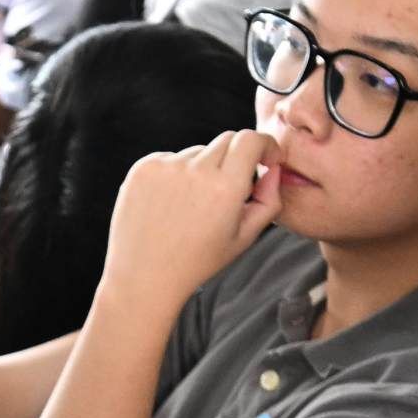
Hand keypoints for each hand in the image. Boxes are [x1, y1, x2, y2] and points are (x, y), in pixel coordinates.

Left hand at [104, 131, 280, 310]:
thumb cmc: (196, 262)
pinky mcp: (143, 168)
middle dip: (236, 158)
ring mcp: (166, 167)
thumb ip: (268, 200)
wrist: (144, 277)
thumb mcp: (244, 237)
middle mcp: (195, 171)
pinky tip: (169, 205)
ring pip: (198, 151)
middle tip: (228, 189)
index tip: (266, 156)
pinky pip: (171, 158)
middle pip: (227, 140)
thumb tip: (273, 170)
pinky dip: (176, 174)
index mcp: (225, 188)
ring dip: (203, 169)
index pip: (251, 139)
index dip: (265, 144)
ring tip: (191, 208)